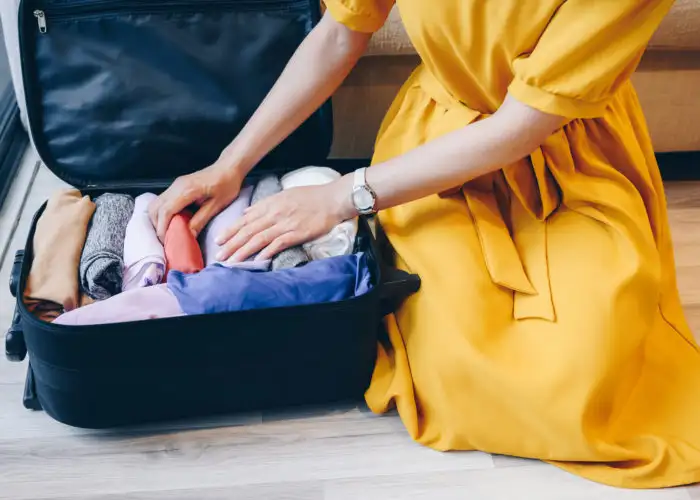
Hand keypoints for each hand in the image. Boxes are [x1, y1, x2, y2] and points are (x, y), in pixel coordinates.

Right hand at [148, 161, 243, 240]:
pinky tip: (171, 222)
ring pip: (156, 204)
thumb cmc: (227, 184)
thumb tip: (189, 235)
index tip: (166, 241)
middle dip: (157, 226)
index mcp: (187, 190)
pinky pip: (162, 201)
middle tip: (166, 239)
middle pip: (155, 208)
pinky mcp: (177, 186)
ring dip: (157, 220)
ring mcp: (175, 185)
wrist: (228, 167)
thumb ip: (201, 220)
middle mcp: (177, 186)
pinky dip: (161, 213)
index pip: (166, 211)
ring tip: (167, 232)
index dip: (163, 228)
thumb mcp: (217, 205)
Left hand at [215, 179, 353, 263]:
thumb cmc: (311, 196)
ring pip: (258, 239)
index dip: (231, 230)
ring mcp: (285, 224)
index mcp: (271, 204)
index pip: (245, 219)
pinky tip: (256, 260)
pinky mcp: (297, 233)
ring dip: (243, 251)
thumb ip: (265, 204)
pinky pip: (278, 243)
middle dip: (231, 244)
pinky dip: (266, 252)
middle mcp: (274, 214)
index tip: (219, 240)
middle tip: (218, 256)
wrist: (332, 198)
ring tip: (231, 261)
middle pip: (248, 231)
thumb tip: (248, 212)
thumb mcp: (285, 194)